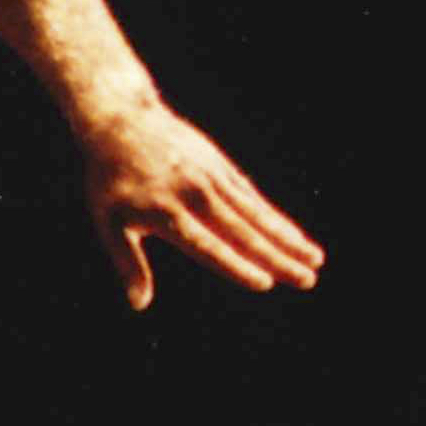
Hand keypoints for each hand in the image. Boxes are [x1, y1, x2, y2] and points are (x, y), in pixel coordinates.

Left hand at [79, 98, 325, 310]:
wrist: (122, 120)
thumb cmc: (110, 180)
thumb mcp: (109, 223)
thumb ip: (128, 264)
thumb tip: (139, 305)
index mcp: (167, 215)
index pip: (208, 246)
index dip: (236, 266)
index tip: (264, 283)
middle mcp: (196, 197)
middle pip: (244, 233)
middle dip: (279, 259)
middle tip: (308, 281)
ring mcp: (213, 179)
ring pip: (258, 214)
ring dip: (289, 238)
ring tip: (316, 259)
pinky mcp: (222, 167)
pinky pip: (254, 197)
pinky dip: (276, 217)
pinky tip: (295, 234)